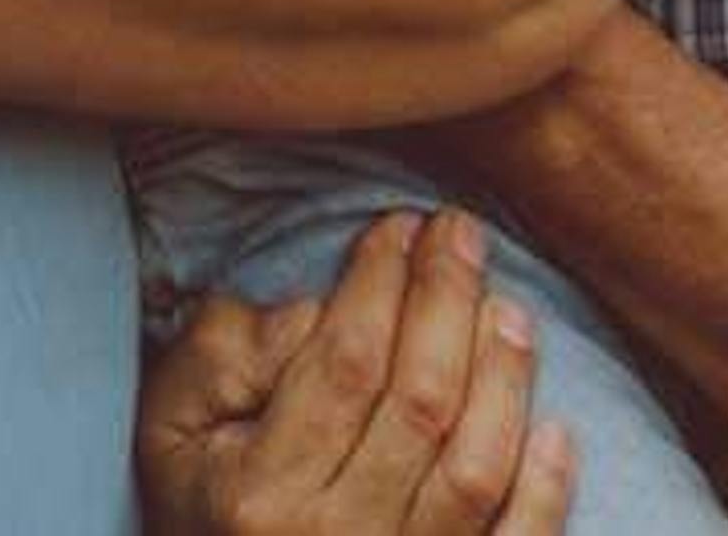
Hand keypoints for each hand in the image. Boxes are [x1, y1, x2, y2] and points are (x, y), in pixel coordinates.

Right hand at [138, 210, 575, 534]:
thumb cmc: (205, 502)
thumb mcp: (173, 429)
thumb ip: (222, 357)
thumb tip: (316, 309)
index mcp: (261, 493)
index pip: (345, 362)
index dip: (380, 282)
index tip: (400, 225)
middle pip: (420, 401)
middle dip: (446, 299)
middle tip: (461, 233)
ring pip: (475, 468)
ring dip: (504, 377)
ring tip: (508, 307)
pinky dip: (545, 492)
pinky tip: (555, 429)